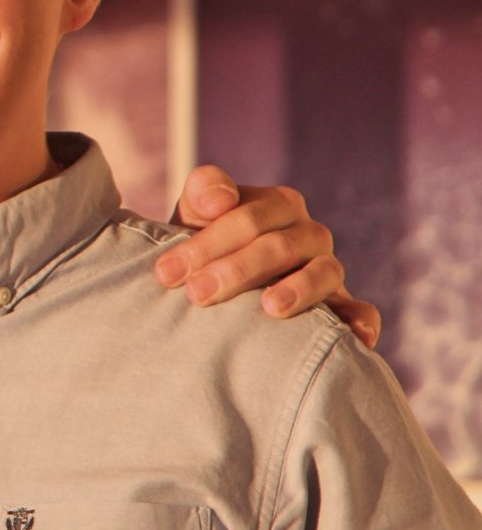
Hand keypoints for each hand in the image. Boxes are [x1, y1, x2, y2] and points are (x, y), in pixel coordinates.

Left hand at [154, 165, 381, 348]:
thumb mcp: (195, 213)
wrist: (218, 277)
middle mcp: (308, 233)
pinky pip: (361, 310)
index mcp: (277, 204)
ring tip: (269, 308)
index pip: (247, 218)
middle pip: (279, 247)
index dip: (206, 244)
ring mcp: (328, 268)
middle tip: (196, 295)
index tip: (167, 272)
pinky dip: (362, 320)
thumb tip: (222, 200)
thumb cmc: (205, 244)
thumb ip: (203, 192)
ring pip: (323, 273)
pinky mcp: (341, 304)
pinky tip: (356, 337)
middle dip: (235, 270)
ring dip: (298, 290)